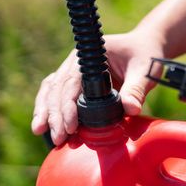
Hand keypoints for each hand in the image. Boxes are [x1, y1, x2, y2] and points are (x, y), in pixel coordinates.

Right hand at [32, 29, 163, 144]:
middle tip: (58, 139)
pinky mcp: (75, 83)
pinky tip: (45, 127)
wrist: (144, 47)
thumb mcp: (144, 70)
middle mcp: (76, 63)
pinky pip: (56, 96)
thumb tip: (130, 110)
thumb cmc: (144, 55)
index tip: (70, 127)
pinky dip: (50, 111)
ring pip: (50, 91)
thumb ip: (136, 90)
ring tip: (41, 132)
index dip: (67, 106)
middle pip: (56, 89)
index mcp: (89, 57)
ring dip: (45, 113)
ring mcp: (73, 72)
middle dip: (54, 116)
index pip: (71, 82)